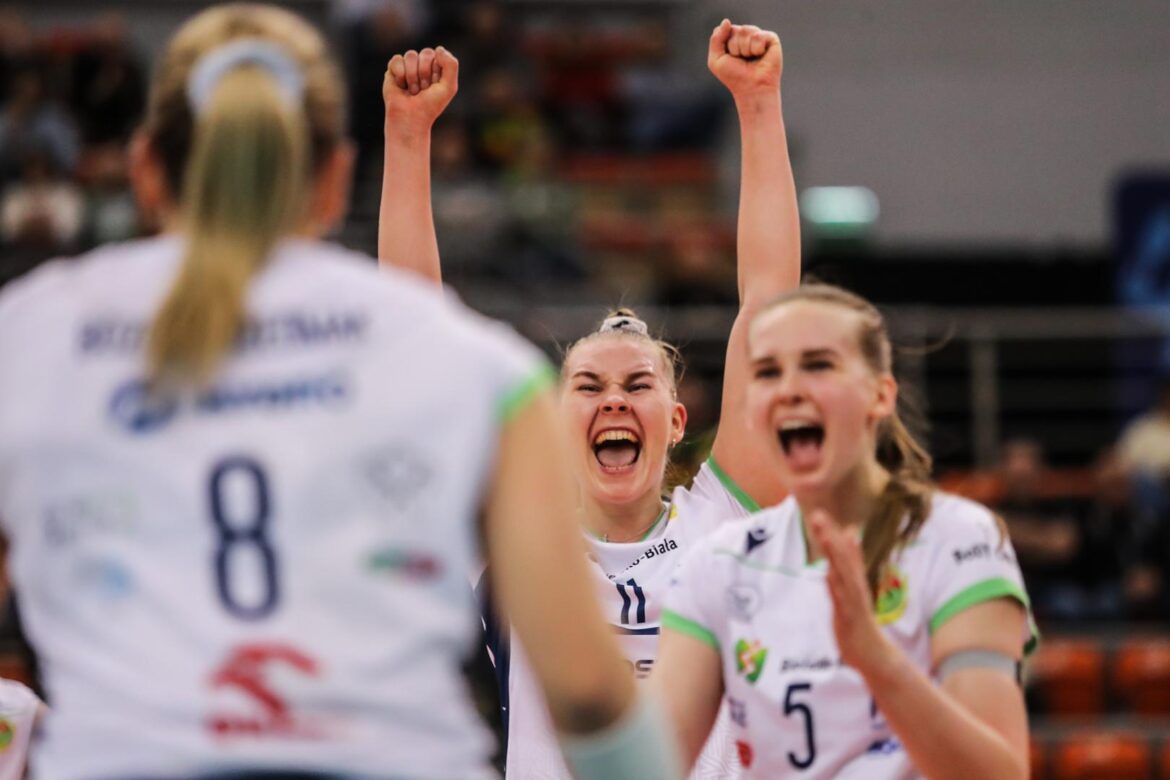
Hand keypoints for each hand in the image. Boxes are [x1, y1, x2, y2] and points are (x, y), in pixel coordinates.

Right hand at [384, 46, 458, 135]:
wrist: (410, 118)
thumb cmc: (430, 105)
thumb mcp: (449, 87)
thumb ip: (451, 65)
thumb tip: (438, 48)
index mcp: (437, 67)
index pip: (438, 55)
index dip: (436, 72)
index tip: (434, 87)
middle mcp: (423, 64)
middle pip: (425, 53)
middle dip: (425, 73)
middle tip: (423, 90)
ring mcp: (408, 66)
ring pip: (411, 55)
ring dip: (413, 76)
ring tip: (413, 90)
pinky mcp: (393, 69)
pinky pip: (397, 59)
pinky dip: (400, 74)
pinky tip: (401, 86)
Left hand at [707, 19, 781, 98]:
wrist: (752, 89)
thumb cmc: (734, 77)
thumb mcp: (716, 60)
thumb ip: (715, 39)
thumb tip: (727, 21)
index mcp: (733, 39)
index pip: (725, 29)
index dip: (726, 45)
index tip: (730, 59)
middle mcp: (746, 36)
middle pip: (735, 30)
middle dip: (735, 48)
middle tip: (742, 60)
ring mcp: (759, 36)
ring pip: (746, 31)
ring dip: (745, 50)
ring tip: (751, 59)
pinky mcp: (771, 39)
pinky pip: (758, 36)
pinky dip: (756, 49)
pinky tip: (761, 56)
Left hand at [807, 510, 897, 677]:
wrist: (873, 654)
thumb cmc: (859, 622)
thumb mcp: (852, 592)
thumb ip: (849, 569)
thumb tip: (847, 547)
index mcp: (854, 581)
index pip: (842, 552)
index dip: (831, 533)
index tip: (818, 514)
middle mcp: (855, 587)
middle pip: (841, 557)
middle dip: (829, 536)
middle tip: (817, 515)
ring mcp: (853, 601)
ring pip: (842, 573)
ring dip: (834, 554)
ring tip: (824, 535)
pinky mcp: (850, 617)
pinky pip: (842, 599)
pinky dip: (836, 585)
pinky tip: (829, 572)